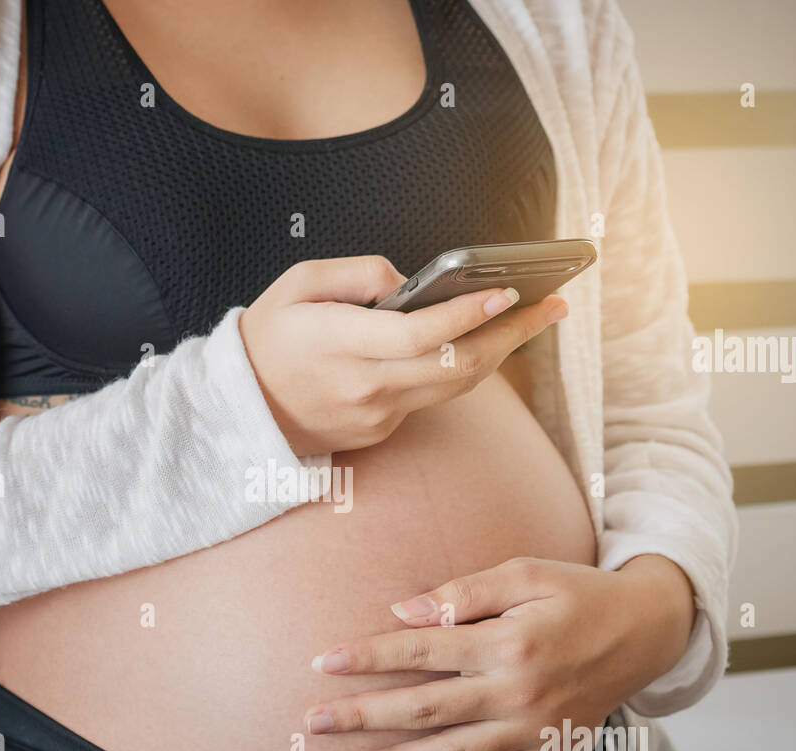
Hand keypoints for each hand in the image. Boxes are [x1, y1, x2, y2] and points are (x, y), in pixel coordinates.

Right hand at [239, 255, 567, 455]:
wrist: (241, 409)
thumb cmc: (270, 336)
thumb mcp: (298, 283)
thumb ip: (360, 274)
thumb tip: (412, 284)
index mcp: (339, 345)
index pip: (419, 335)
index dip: (468, 315)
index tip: (509, 292)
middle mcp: (364, 387)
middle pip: (455, 367)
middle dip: (513, 334)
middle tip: (554, 304)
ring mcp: (376, 416)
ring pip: (455, 386)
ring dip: (501, 352)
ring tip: (536, 318)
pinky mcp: (380, 430)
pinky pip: (431, 397)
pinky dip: (461, 369)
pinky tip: (485, 341)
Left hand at [304, 555, 695, 750]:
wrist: (646, 631)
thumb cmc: (577, 594)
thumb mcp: (525, 574)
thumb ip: (463, 595)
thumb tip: (403, 614)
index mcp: (508, 642)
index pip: (421, 652)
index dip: (368, 658)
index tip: (322, 663)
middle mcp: (518, 693)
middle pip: (424, 710)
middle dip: (363, 717)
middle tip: (312, 724)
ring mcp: (533, 731)